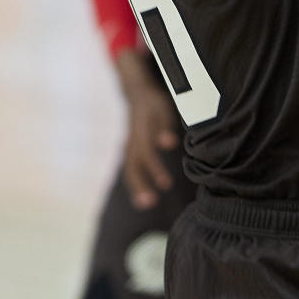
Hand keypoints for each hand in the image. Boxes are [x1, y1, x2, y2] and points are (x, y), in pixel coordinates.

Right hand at [121, 82, 179, 209]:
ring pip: (129, 170)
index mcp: (140, 130)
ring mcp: (128, 146)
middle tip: (149, 203)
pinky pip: (131, 169)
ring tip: (145, 204)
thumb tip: (170, 143)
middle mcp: (131, 141)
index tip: (166, 184)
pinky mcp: (129, 151)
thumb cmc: (154, 103)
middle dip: (140, 185)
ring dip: (136, 188)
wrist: (137, 94)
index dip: (155, 169)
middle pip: (133, 166)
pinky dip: (135, 184)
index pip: (147, 153)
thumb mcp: (162, 108)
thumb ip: (165, 126)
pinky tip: (143, 199)